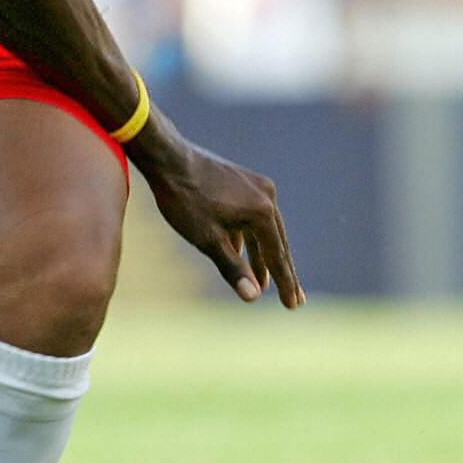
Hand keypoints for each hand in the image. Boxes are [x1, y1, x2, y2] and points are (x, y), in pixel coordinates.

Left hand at [136, 128, 304, 308]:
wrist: (167, 157)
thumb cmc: (184, 199)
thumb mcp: (208, 239)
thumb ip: (233, 268)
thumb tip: (253, 297)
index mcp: (262, 211)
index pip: (277, 256)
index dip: (285, 283)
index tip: (293, 306)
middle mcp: (266, 196)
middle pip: (277, 242)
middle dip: (282, 272)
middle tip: (295, 299)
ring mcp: (255, 186)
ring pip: (263, 230)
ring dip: (263, 256)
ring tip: (268, 283)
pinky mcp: (242, 181)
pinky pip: (251, 217)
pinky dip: (248, 238)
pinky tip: (243, 254)